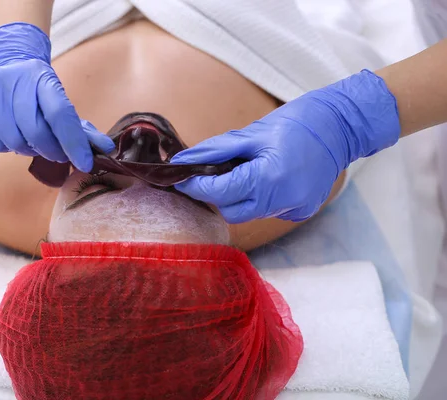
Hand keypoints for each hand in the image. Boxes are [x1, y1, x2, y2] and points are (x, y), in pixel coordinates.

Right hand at [0, 23, 113, 171]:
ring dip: (26, 148)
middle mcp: (10, 82)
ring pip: (12, 142)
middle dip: (51, 150)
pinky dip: (4, 144)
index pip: (60, 114)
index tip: (85, 163)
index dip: (73, 143)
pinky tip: (8, 130)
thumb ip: (81, 127)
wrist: (3, 63)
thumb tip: (105, 150)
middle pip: (35, 133)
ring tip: (29, 137)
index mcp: (40, 78)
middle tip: (56, 152)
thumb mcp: (60, 98)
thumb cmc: (38, 89)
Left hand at [171, 70, 400, 222]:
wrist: (342, 125)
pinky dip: (259, 198)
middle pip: (232, 212)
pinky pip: (268, 211)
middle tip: (212, 174)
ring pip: (249, 213)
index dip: (196, 187)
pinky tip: (267, 178)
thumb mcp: (251, 133)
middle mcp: (282, 201)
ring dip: (238, 197)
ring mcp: (295, 209)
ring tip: (242, 171)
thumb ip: (215, 151)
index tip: (181, 178)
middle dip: (216, 195)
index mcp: (269, 180)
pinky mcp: (302, 211)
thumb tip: (184, 162)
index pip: (219, 193)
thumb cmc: (297, 122)